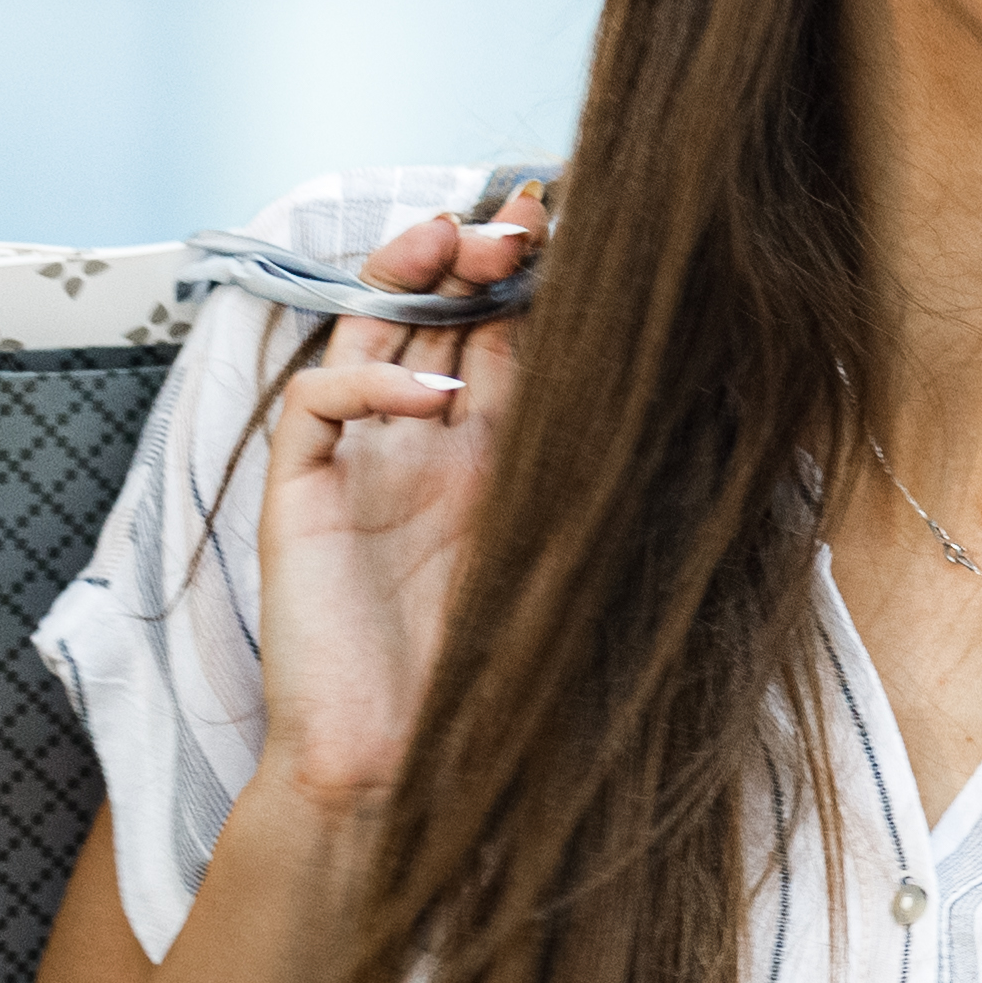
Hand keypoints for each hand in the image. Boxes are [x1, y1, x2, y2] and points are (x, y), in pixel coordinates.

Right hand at [256, 187, 548, 810]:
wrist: (397, 762)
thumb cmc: (486, 678)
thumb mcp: (563, 551)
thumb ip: (593, 477)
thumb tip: (682, 396)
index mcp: (489, 455)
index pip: (507, 338)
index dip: (538, 283)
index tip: (589, 232)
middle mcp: (422, 445)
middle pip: (434, 314)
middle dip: (475, 256)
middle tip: (522, 220)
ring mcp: (356, 462)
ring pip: (362, 331)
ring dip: (409, 277)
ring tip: (464, 246)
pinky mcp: (298, 496)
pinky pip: (316, 405)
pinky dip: (367, 381)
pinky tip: (431, 395)